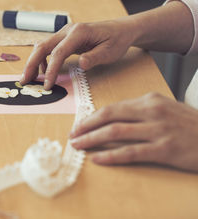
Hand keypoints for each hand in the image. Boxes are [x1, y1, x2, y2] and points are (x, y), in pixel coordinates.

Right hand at [20, 20, 136, 89]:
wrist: (121, 29)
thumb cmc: (117, 40)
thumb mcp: (110, 51)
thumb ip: (95, 57)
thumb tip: (81, 64)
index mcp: (78, 33)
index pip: (58, 53)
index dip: (51, 70)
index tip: (47, 85)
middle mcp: (67, 30)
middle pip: (42, 46)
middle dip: (31, 64)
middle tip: (24, 81)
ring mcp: (64, 33)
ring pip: (42, 46)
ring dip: (33, 62)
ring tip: (29, 79)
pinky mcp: (64, 38)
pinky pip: (48, 48)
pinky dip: (42, 60)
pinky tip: (42, 71)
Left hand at [70, 93, 197, 172]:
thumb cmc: (190, 125)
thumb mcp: (166, 109)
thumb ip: (141, 112)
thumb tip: (113, 119)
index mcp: (150, 100)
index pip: (113, 107)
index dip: (92, 117)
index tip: (79, 125)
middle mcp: (152, 111)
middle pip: (110, 116)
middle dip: (86, 126)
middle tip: (72, 134)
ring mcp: (159, 130)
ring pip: (116, 132)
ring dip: (92, 139)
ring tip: (78, 145)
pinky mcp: (165, 149)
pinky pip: (131, 152)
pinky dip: (111, 156)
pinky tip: (98, 159)